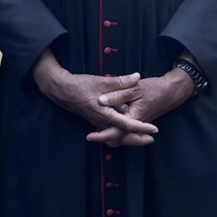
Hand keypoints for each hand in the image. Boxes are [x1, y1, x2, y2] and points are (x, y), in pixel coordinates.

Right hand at [32, 50, 157, 139]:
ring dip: (129, 136)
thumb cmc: (80, 85)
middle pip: (122, 135)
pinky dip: (119, 131)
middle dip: (138, 138)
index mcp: (105, 113)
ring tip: (142, 135)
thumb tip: (137, 77)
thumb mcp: (101, 81)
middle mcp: (101, 121)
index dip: (142, 127)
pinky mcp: (94, 119)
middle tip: (152, 138)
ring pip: (116, 133)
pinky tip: (124, 127)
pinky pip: (109, 130)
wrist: (61, 89)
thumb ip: (120, 81)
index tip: (155, 129)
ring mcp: (97, 122)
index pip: (127, 124)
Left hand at [86, 69, 194, 145]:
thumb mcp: (134, 89)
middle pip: (118, 139)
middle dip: (104, 138)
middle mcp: (135, 125)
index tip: (89, 136)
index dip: (102, 136)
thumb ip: (118, 95)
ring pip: (122, 136)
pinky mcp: (138, 120)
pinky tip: (107, 123)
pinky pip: (125, 130)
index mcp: (134, 118)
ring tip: (96, 131)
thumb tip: (100, 100)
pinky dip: (116, 129)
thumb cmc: (154, 89)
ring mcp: (137, 124)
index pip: (116, 132)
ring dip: (110, 135)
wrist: (171, 91)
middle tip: (90, 136)